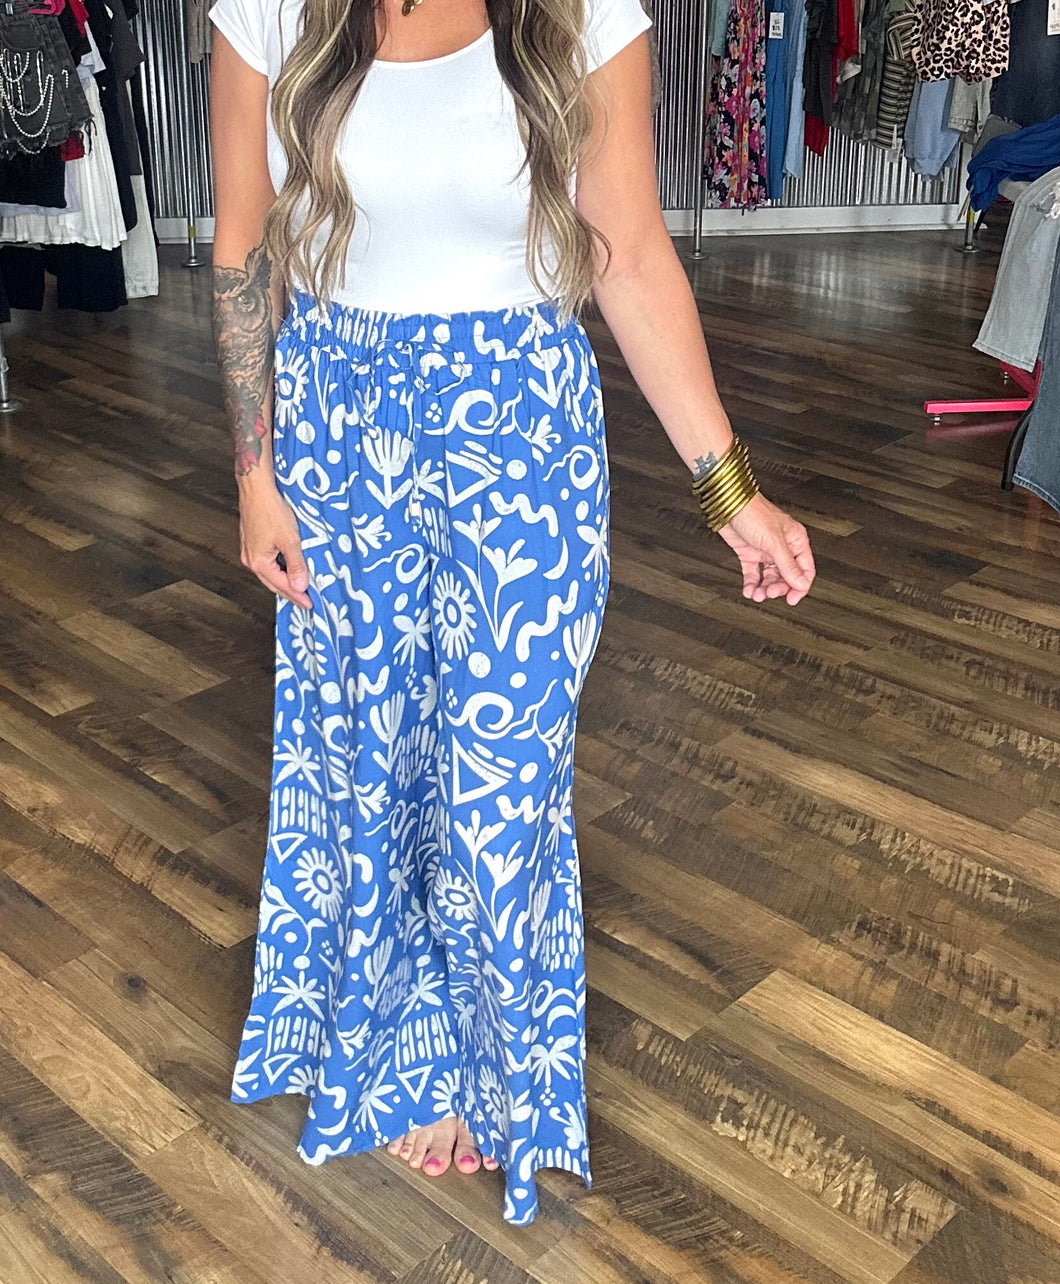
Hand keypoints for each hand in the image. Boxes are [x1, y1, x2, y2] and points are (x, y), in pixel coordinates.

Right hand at [237, 479, 312, 608]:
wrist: (257, 488)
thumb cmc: (271, 510)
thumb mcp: (290, 540)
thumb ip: (296, 565)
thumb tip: (300, 586)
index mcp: (258, 562)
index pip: (281, 586)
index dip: (297, 596)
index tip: (310, 604)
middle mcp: (250, 559)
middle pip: (273, 583)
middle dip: (290, 593)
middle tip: (305, 601)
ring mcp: (249, 550)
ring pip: (269, 573)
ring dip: (284, 581)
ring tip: (299, 588)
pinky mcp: (252, 541)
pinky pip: (267, 562)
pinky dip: (278, 569)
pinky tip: (288, 569)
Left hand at [717, 492, 814, 605]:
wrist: (728, 505)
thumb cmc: (753, 513)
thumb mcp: (774, 542)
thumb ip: (787, 565)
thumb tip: (800, 583)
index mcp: (795, 540)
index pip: (804, 569)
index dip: (800, 586)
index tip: (792, 599)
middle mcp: (782, 547)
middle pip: (786, 576)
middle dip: (778, 587)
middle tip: (769, 593)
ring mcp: (765, 551)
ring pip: (769, 577)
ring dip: (764, 588)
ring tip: (757, 594)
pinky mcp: (749, 554)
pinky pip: (754, 574)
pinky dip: (752, 584)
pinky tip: (749, 590)